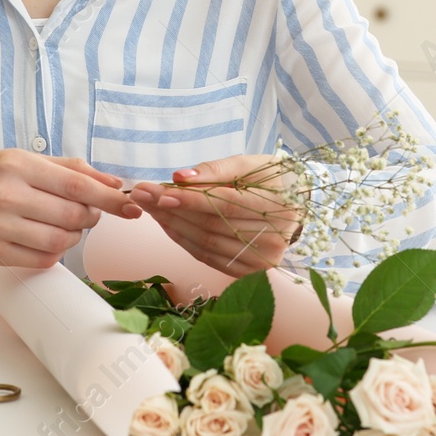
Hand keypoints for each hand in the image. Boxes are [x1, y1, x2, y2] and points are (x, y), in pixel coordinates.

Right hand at [0, 149, 142, 268]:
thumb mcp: (21, 158)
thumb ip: (68, 169)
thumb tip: (113, 183)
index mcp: (17, 165)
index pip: (76, 185)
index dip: (109, 199)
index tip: (131, 206)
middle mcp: (6, 195)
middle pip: (72, 216)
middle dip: (90, 217)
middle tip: (87, 213)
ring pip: (60, 242)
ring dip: (74, 237)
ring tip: (65, 226)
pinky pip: (41, 260)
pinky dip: (54, 253)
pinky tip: (46, 239)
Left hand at [128, 155, 302, 276]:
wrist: (294, 206)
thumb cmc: (270, 180)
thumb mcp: (250, 163)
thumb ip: (216, 169)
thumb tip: (179, 177)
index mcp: (280, 207)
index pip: (224, 204)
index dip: (189, 199)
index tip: (157, 190)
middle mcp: (272, 240)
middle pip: (210, 225)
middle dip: (170, 210)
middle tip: (141, 194)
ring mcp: (260, 261)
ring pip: (204, 243)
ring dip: (171, 225)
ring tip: (148, 206)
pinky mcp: (248, 272)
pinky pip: (206, 256)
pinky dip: (182, 240)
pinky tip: (166, 224)